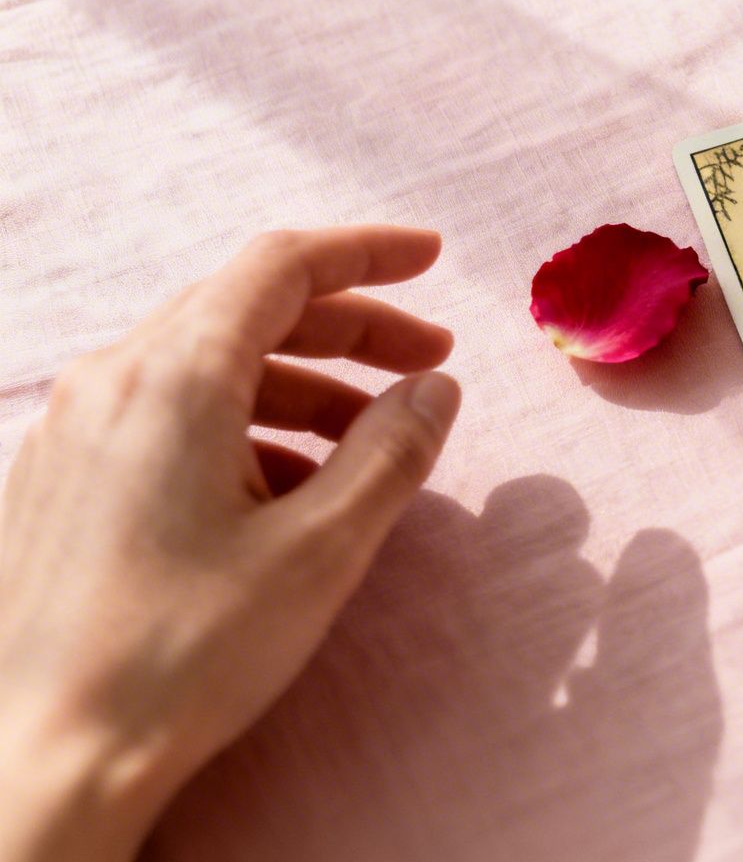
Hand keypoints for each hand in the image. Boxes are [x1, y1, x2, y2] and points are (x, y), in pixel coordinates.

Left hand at [0, 226, 459, 861]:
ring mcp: (72, 431)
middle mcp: (111, 382)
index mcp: (174, 378)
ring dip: (300, 385)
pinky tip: (285, 490)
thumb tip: (434, 387)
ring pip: (205, 366)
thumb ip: (391, 452)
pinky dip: (241, 426)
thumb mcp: (321, 548)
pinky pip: (164, 417)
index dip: (368, 252)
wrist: (45, 754)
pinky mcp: (58, 481)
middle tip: (428, 361)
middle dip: (348, 328)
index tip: (434, 259)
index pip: (281, 266)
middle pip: (245, 310)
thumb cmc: (183, 652)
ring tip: (368, 444)